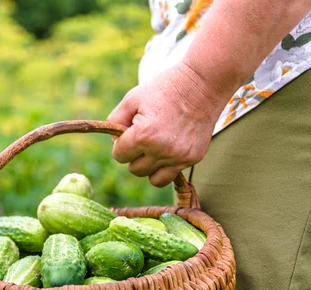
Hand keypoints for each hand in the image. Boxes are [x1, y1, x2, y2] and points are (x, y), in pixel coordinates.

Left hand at [107, 61, 227, 186]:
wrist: (203, 84)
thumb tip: (113, 143)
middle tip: (143, 136)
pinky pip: (170, 176)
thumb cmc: (164, 89)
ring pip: (152, 178)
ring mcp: (179, 157)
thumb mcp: (132, 99)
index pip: (119, 156)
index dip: (121, 143)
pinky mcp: (192, 159)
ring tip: (155, 145)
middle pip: (134, 169)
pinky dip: (165, 167)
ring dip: (149, 165)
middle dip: (134, 155)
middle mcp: (161, 150)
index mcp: (144, 135)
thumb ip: (115, 122)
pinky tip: (168, 149)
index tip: (130, 131)